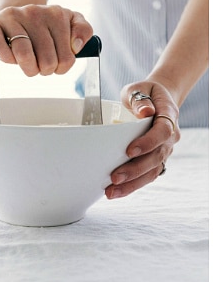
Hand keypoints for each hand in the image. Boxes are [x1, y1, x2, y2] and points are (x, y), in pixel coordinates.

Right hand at [0, 4, 94, 76]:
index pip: (67, 54)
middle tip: (41, 68)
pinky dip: (6, 58)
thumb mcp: (69, 22)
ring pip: (23, 54)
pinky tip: (11, 59)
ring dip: (28, 68)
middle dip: (44, 70)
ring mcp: (10, 16)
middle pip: (46, 58)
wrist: (15, 14)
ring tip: (29, 67)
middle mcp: (32, 12)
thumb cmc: (43, 25)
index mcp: (55, 13)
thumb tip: (76, 46)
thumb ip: (83, 30)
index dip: (63, 67)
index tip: (57, 65)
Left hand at [106, 81, 180, 198]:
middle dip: (135, 170)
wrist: (157, 99)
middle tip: (115, 178)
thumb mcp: (138, 90)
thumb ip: (139, 99)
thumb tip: (144, 111)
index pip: (162, 132)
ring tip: (111, 192)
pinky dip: (133, 185)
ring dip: (132, 184)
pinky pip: (147, 175)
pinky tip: (116, 192)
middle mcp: (169, 137)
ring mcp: (164, 150)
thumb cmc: (144, 94)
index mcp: (168, 117)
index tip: (130, 151)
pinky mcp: (155, 159)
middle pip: (156, 157)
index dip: (147, 143)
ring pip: (152, 171)